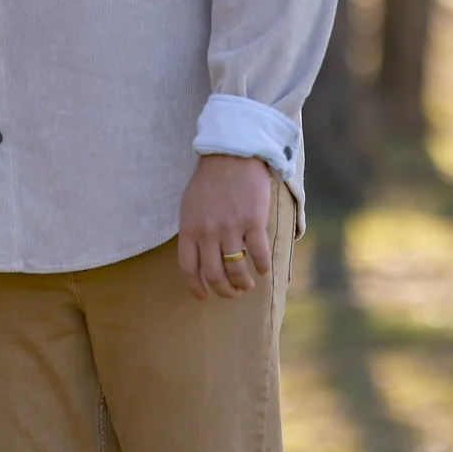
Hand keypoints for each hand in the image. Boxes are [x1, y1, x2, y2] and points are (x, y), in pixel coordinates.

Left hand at [177, 153, 274, 300]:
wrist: (232, 154)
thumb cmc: (210, 180)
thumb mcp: (189, 206)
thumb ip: (192, 231)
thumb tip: (197, 256)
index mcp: (189, 229)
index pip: (189, 269)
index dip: (196, 288)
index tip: (205, 297)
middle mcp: (208, 232)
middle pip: (214, 274)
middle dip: (224, 291)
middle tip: (232, 293)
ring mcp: (231, 228)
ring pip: (236, 269)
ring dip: (243, 283)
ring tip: (247, 284)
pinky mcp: (253, 222)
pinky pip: (258, 254)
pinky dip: (261, 267)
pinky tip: (263, 270)